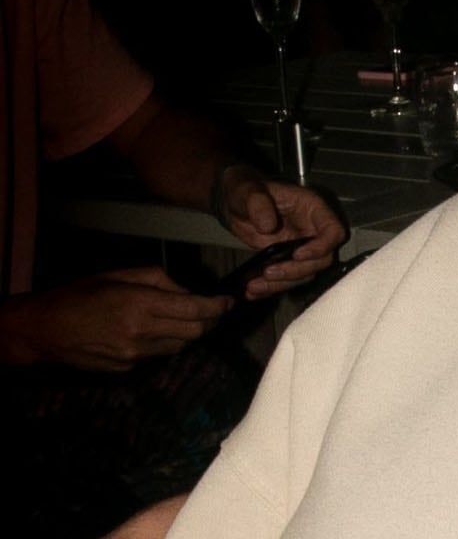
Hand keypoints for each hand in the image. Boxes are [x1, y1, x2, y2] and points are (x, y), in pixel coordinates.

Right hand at [0, 267, 230, 370]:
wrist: (44, 329)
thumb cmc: (81, 294)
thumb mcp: (121, 275)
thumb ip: (160, 280)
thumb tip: (188, 292)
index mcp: (141, 305)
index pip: (196, 310)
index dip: (219, 306)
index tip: (229, 301)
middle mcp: (141, 333)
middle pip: (195, 332)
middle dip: (210, 321)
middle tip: (214, 310)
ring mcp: (134, 354)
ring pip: (181, 346)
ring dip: (190, 333)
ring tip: (186, 319)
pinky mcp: (126, 368)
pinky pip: (158, 355)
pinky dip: (166, 343)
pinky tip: (156, 332)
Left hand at [216, 165, 347, 298]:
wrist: (233, 202)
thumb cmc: (245, 189)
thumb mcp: (247, 190)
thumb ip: (257, 203)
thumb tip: (268, 227)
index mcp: (312, 209)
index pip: (333, 231)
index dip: (321, 247)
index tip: (296, 254)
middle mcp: (312, 230)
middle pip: (322, 259)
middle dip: (297, 271)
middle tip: (268, 273)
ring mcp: (301, 246)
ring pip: (306, 273)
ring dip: (282, 284)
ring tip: (255, 286)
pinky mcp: (287, 260)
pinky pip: (288, 278)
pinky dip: (271, 288)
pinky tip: (253, 291)